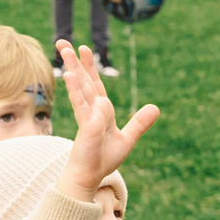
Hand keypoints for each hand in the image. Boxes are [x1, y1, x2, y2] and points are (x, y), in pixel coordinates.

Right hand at [55, 40, 157, 201]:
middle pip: (84, 80)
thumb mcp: (127, 139)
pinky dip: (76, 90)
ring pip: (80, 87)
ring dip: (73, 68)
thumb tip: (155, 107)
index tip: (83, 49)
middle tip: (63, 42)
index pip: (95, 83)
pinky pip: (81, 104)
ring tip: (64, 49)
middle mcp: (92, 109)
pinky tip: (69, 75)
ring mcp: (87, 115)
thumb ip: (139, 123)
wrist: (90, 177)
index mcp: (101, 110)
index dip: (90, 66)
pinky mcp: (86, 125)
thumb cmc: (104, 160)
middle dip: (75, 61)